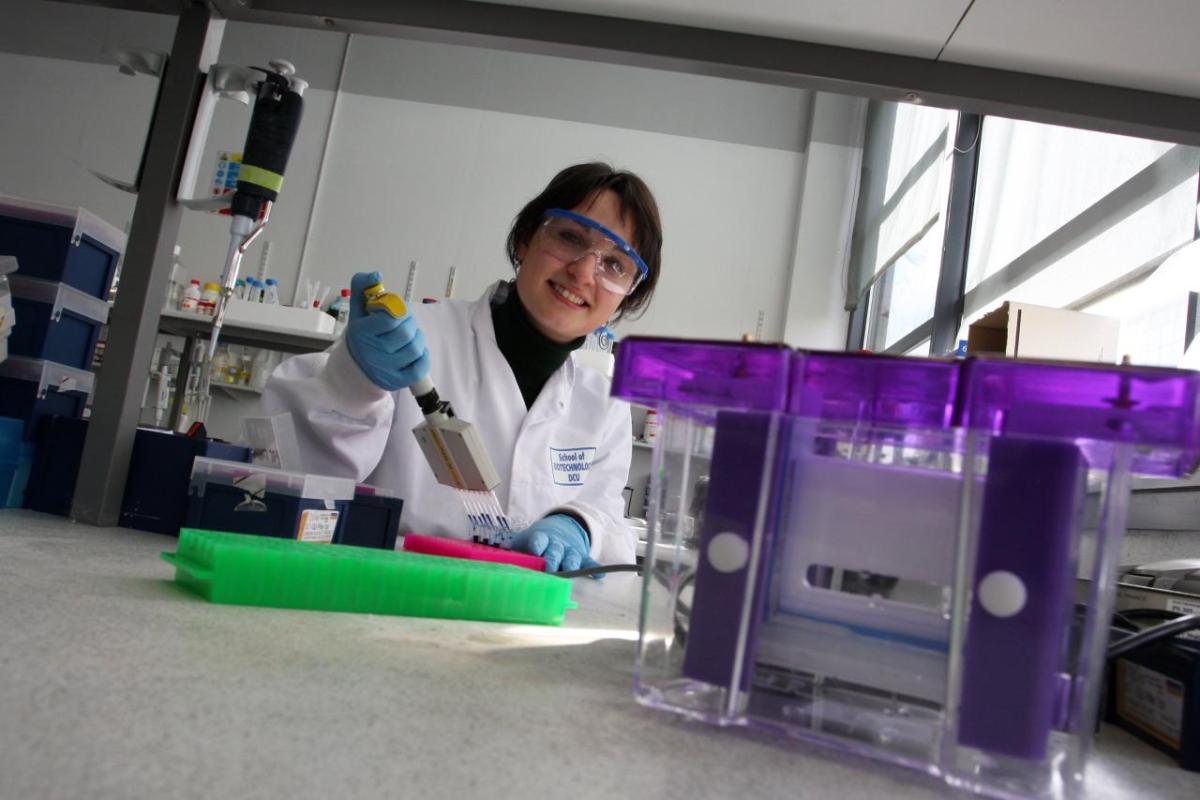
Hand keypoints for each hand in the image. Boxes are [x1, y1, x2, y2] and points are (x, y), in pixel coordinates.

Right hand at [345, 271, 430, 390]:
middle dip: (409, 323)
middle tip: (404, 322)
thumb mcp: (357, 308)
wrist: (356, 366)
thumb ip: (362, 286)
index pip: (390, 317)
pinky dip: (423, 356)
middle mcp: (373, 352)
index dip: (399, 310)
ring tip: (410, 335)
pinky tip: (416, 351)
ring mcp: (386, 368)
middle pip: (405, 333)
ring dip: (417, 338)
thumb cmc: (363, 333)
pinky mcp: (398, 381)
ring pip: (415, 348)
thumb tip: (376, 275)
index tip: (395, 310)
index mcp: (362, 332)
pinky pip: (420, 367)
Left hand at [508, 514, 602, 576]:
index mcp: (541, 538)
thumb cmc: (538, 541)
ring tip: (569, 571)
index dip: (537, 544)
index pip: (539, 540)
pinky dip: (594, 568)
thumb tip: (496, 554)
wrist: (560, 528)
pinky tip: (599, 576)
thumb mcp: (524, 540)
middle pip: (556, 551)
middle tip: (549, 568)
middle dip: (553, 559)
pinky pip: (589, 562)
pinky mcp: (581, 556)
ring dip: (570, 565)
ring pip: (572, 558)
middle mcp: (557, 544)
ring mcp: (570, 550)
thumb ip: (512, 548)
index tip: (535, 550)